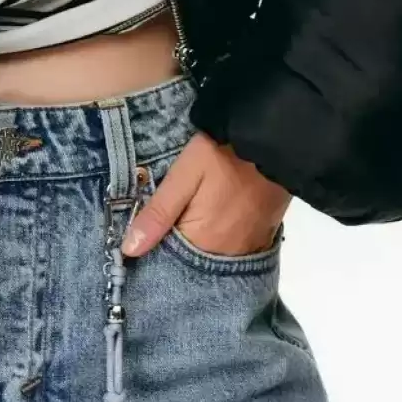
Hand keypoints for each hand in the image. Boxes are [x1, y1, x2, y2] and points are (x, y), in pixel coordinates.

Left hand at [121, 129, 290, 258]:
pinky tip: (209, 224)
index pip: (170, 263)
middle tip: (163, 226)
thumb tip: (129, 250)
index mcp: (204, 242)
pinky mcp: (264, 236)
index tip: (139, 241)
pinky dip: (218, 241)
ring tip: (185, 224)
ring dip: (197, 247)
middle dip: (175, 251)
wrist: (273, 139)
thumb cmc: (222, 153)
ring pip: (212, 258)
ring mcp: (249, 247)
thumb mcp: (184, 175)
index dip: (154, 251)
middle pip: (192, 263)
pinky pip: (233, 249)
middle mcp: (228, 254)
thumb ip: (158, 213)